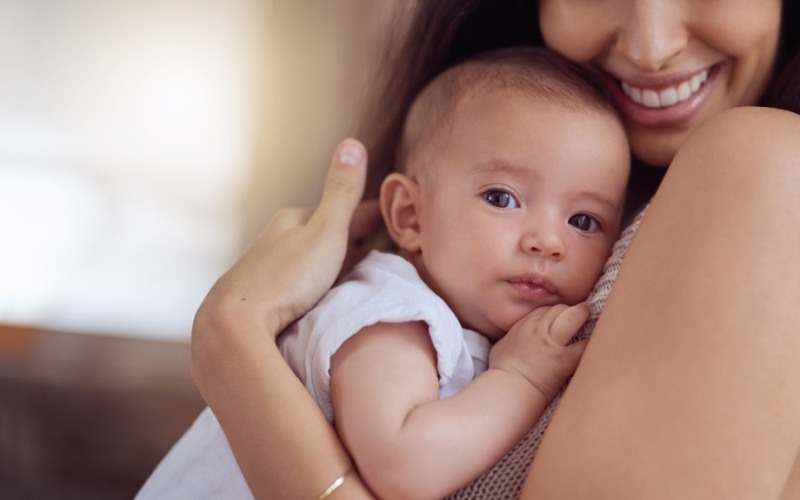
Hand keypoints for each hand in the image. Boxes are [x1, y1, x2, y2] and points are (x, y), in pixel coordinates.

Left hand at [201, 138, 381, 335]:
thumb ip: (342, 192)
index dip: (369, 216)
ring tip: (356, 273)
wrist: (236, 322)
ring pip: (310, 257)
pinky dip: (318, 282)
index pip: (340, 209)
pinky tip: (323, 295)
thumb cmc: (286, 277)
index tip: (392, 219)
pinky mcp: (264, 294)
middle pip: (323, 233)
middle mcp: (277, 237)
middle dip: (350, 238)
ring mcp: (268, 266)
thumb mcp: (325, 231)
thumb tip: (352, 143)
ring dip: (333, 262)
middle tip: (380, 248)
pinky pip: (300, 280)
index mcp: (293, 219)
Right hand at [489, 303, 589, 401]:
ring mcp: (553, 343)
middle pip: (560, 308)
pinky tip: (596, 343)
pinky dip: (590, 342)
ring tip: (589, 319)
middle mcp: (539, 329)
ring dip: (582, 316)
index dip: (554, 313)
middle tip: (579, 315)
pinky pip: (585, 344)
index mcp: (524, 325)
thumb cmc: (502, 370)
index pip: (544, 309)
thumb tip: (515, 337)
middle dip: (570, 311)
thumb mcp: (502, 345)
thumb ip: (513, 336)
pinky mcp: (566, 359)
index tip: (559, 319)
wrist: (509, 388)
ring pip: (574, 316)